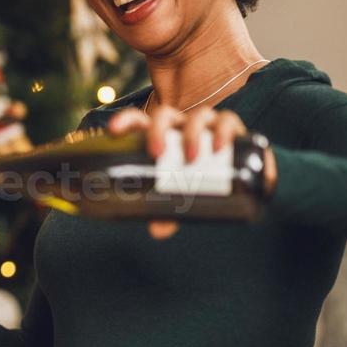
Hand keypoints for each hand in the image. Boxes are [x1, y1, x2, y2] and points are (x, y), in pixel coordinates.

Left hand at [107, 105, 273, 238]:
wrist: (234, 176)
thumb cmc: (194, 180)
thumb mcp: (177, 195)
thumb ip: (166, 211)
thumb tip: (158, 231)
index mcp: (160, 136)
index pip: (138, 120)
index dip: (124, 120)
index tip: (112, 130)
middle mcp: (180, 126)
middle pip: (165, 116)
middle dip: (158, 131)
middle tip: (157, 153)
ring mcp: (205, 125)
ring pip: (197, 116)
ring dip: (192, 134)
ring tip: (191, 158)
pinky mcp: (230, 128)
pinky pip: (228, 121)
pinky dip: (224, 131)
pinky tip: (221, 148)